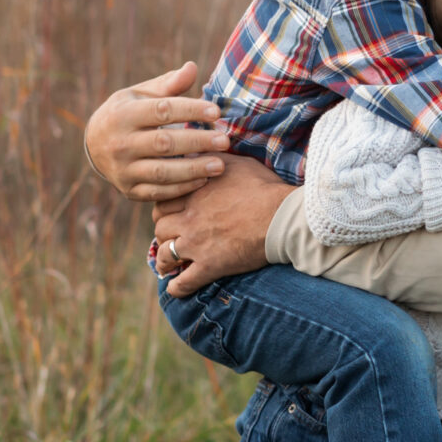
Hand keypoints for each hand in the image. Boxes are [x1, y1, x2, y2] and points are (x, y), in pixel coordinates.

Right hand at [85, 62, 229, 202]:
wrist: (93, 145)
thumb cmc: (127, 113)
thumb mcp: (140, 94)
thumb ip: (168, 85)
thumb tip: (192, 67)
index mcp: (123, 114)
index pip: (161, 111)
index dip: (190, 110)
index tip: (216, 112)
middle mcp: (120, 143)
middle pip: (164, 143)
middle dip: (197, 141)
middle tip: (225, 140)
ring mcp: (123, 169)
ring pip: (162, 172)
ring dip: (194, 169)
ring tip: (220, 165)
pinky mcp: (129, 190)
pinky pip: (159, 192)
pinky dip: (182, 188)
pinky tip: (204, 180)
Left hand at [152, 158, 292, 295]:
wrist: (282, 216)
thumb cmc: (265, 187)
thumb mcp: (236, 162)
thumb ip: (211, 158)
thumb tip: (197, 152)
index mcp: (194, 192)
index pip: (163, 200)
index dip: (164, 207)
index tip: (170, 212)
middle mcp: (189, 218)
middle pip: (160, 226)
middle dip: (162, 232)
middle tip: (170, 236)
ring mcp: (197, 243)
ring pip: (165, 254)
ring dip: (164, 260)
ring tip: (167, 265)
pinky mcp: (210, 265)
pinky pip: (185, 282)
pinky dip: (177, 287)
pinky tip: (177, 288)